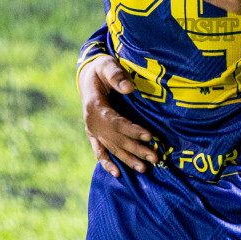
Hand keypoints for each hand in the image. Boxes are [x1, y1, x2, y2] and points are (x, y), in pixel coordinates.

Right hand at [77, 54, 158, 176]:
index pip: (116, 123)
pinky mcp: (93, 134)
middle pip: (116, 139)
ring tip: (144, 168)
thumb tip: (129, 88)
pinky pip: (99, 151)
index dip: (132, 130)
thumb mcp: (107, 65)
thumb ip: (116, 75)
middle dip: (135, 149)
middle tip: (154, 158)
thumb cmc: (100, 68)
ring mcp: (92, 130)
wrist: (86, 75)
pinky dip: (107, 163)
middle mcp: (92, 122)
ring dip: (127, 159)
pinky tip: (117, 174)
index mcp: (94, 106)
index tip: (149, 136)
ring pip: (111, 147)